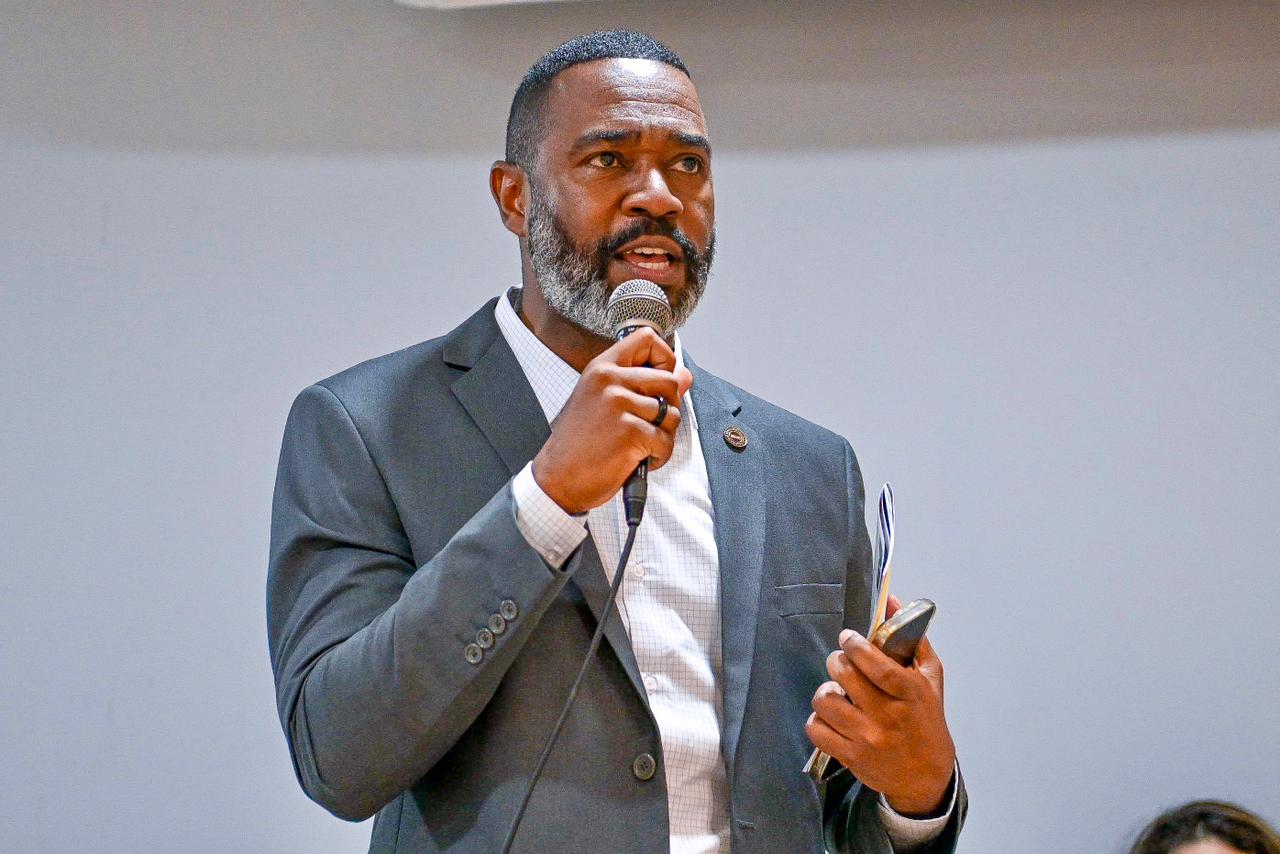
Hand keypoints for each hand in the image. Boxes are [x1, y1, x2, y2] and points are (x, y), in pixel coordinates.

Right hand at [532, 327, 692, 514]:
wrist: (558, 478)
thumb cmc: (580, 443)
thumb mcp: (607, 404)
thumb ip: (646, 386)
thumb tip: (685, 376)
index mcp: (602, 368)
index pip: (647, 339)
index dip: (665, 358)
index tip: (661, 381)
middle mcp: (609, 380)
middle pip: (669, 381)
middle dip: (669, 408)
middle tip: (649, 426)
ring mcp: (619, 405)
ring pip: (672, 414)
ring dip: (663, 437)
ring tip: (639, 445)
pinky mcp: (629, 432)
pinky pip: (665, 442)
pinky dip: (658, 457)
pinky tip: (636, 459)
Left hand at [805, 595, 955, 815]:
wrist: (927, 776)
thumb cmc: (926, 720)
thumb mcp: (930, 677)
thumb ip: (912, 638)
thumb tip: (891, 601)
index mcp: (910, 693)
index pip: (874, 663)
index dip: (854, 645)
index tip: (848, 638)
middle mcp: (888, 716)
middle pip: (844, 676)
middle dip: (837, 661)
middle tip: (842, 662)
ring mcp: (867, 738)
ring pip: (825, 701)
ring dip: (826, 691)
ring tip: (837, 692)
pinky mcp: (851, 757)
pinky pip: (817, 730)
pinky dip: (818, 720)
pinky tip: (831, 716)